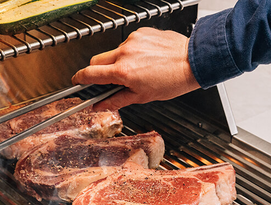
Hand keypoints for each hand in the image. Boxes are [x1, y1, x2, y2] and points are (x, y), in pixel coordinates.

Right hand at [71, 27, 200, 110]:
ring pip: (114, 52)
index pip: (90, 73)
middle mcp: (125, 53)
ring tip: (138, 69)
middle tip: (111, 79)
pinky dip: (132, 51)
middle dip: (98, 70)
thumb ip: (116, 100)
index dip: (80, 79)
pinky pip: (129, 43)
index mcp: (123, 71)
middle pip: (97, 60)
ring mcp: (133, 40)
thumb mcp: (142, 97)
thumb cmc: (172, 80)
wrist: (193, 61)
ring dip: (118, 61)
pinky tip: (146, 59)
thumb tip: (101, 106)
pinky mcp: (141, 32)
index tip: (77, 81)